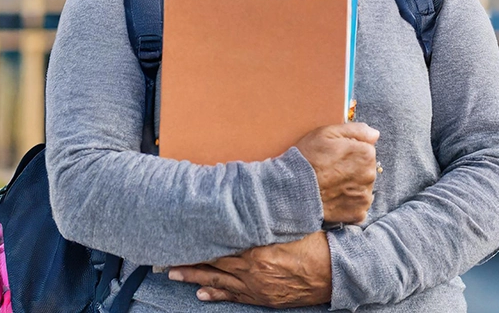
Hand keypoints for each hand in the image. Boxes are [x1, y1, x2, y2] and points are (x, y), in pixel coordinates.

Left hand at [168, 231, 331, 306]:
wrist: (334, 273)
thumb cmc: (315, 244)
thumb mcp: (290, 224)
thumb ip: (268, 217)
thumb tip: (250, 201)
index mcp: (257, 247)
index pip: (219, 242)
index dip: (198, 239)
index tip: (179, 234)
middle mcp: (251, 268)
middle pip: (213, 262)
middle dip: (188, 259)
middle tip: (164, 257)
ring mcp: (255, 285)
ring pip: (217, 280)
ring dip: (193, 277)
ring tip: (173, 273)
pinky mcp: (262, 297)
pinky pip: (233, 296)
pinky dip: (215, 294)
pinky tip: (201, 293)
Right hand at [295, 123, 378, 223]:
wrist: (293, 189)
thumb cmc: (308, 158)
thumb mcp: (327, 133)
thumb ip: (356, 130)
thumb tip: (374, 134)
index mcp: (366, 153)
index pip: (367, 149)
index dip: (350, 151)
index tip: (336, 155)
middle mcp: (370, 175)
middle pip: (366, 168)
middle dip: (353, 168)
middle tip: (332, 170)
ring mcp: (365, 195)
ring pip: (363, 187)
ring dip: (352, 185)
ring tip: (332, 185)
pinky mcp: (358, 213)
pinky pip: (359, 205)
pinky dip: (350, 203)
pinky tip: (335, 198)